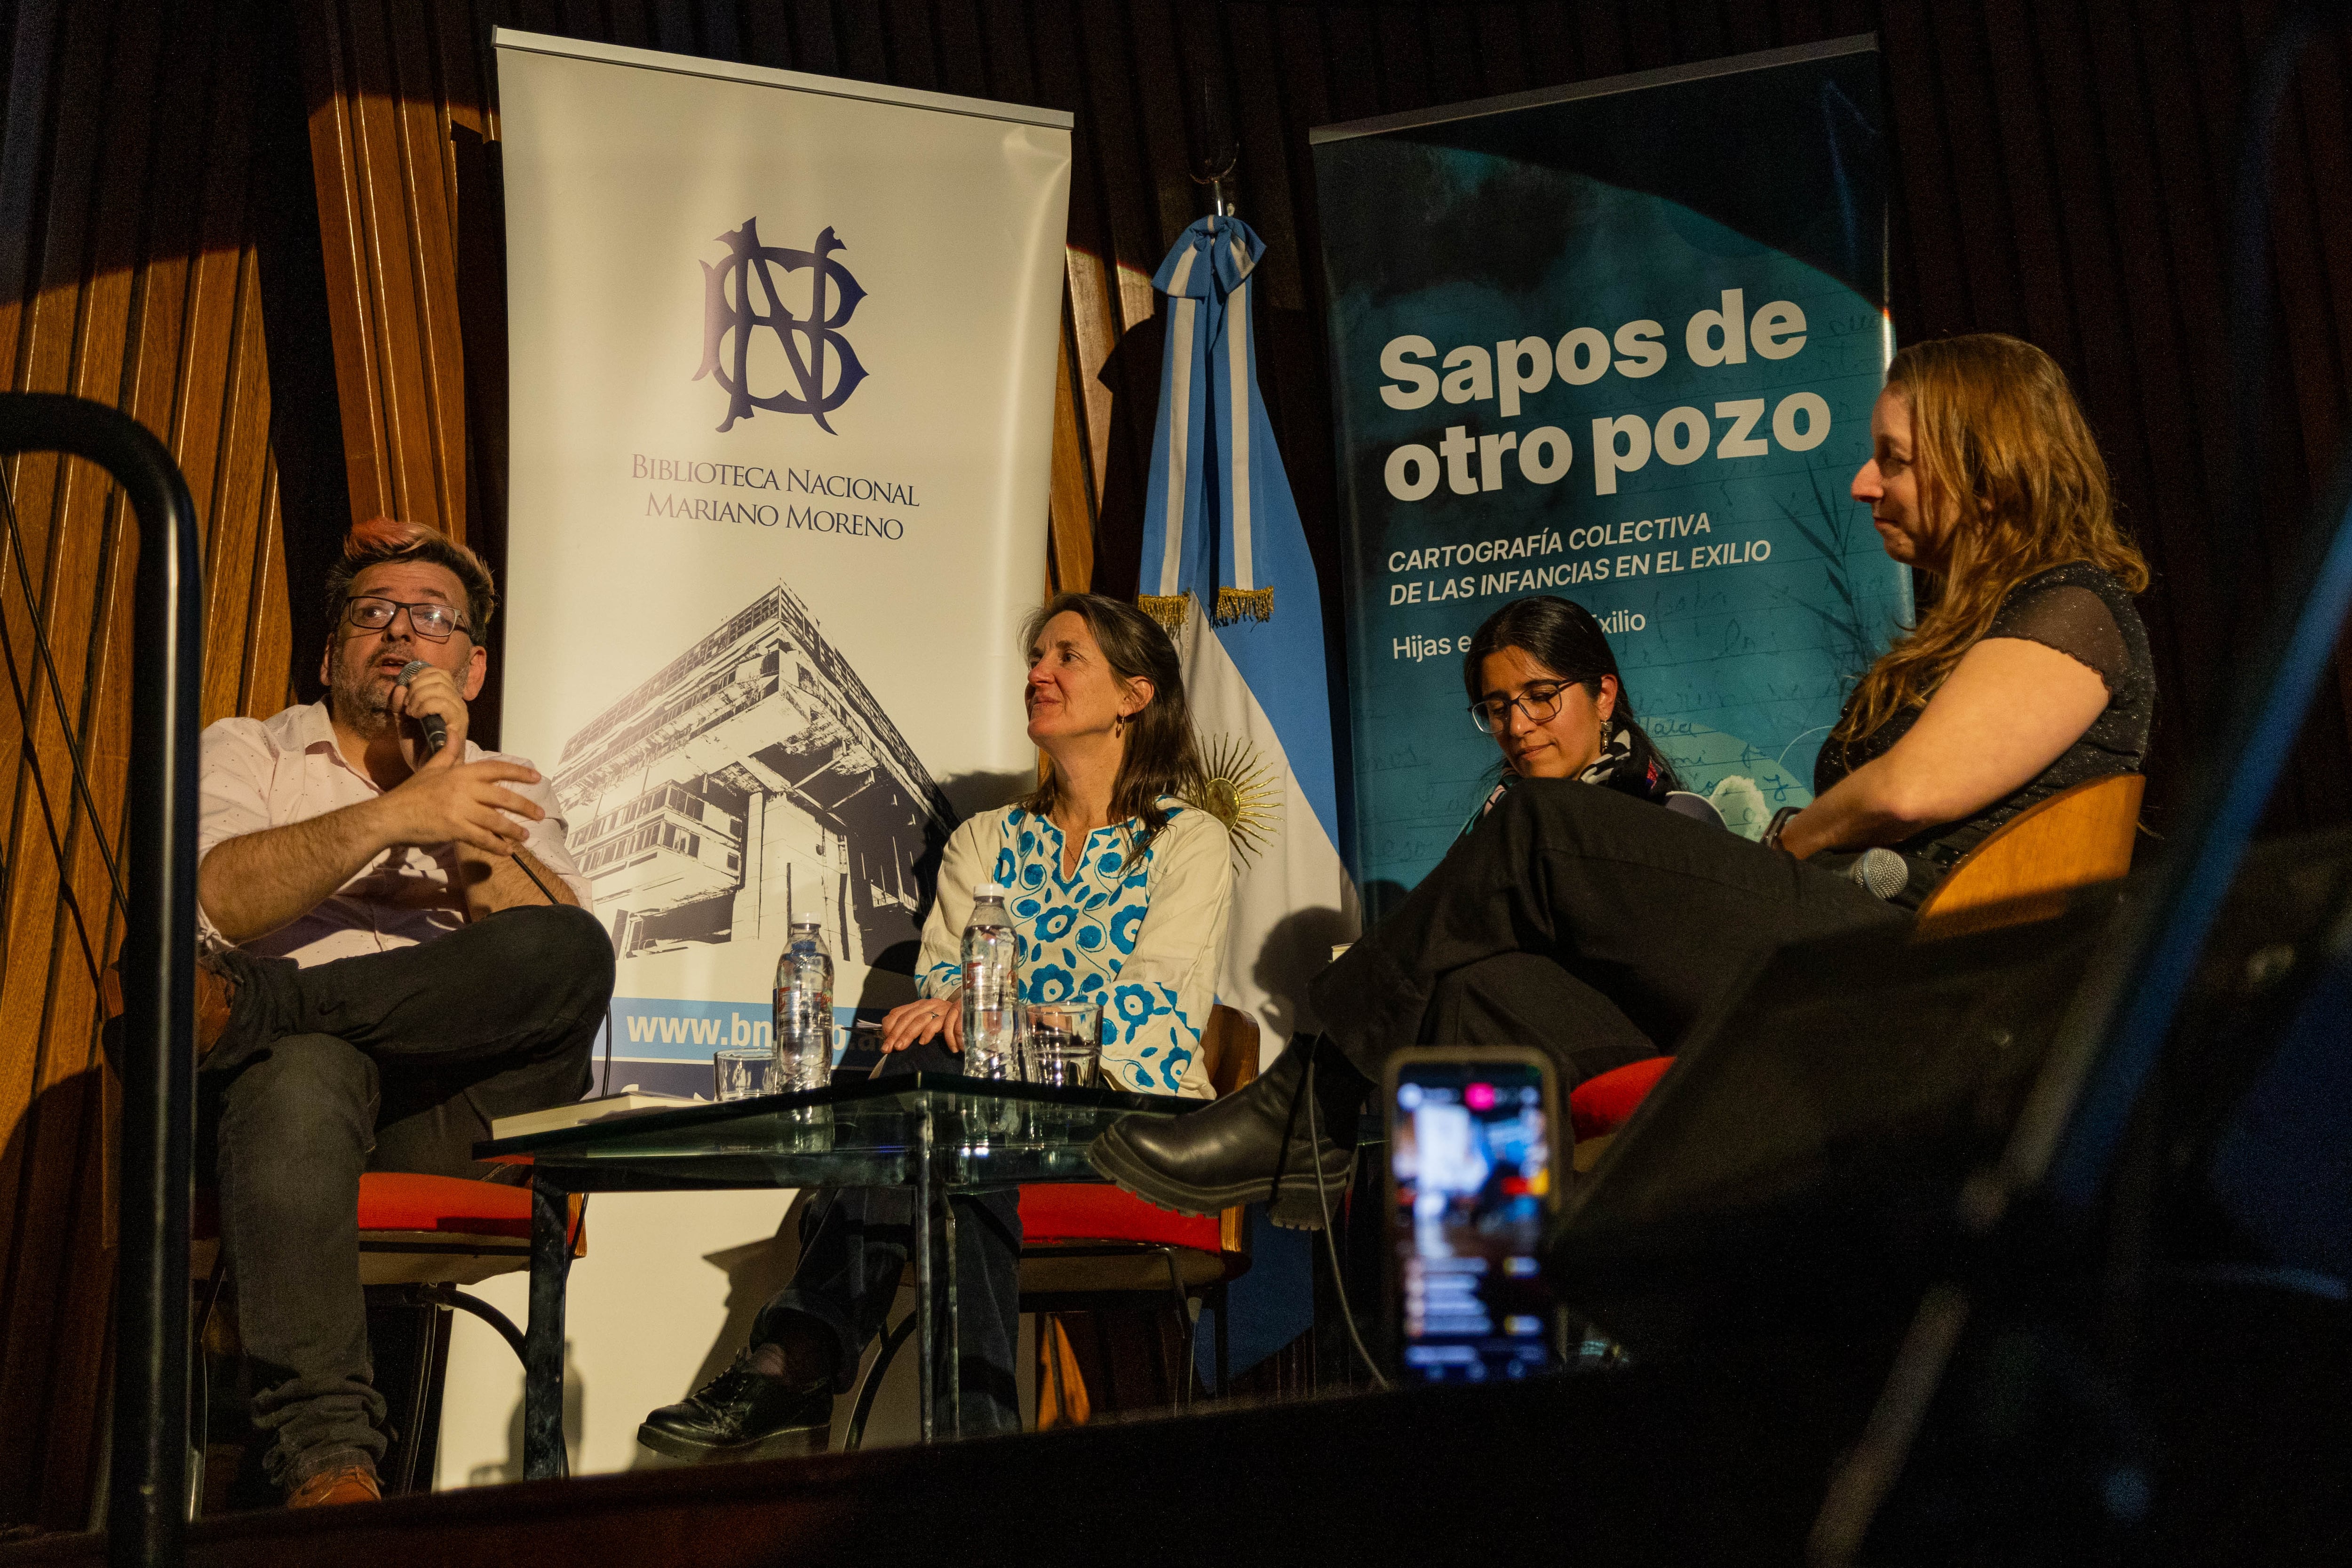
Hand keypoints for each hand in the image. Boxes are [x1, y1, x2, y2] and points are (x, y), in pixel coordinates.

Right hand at [376, 758, 544, 856]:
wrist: (390, 816)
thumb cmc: (411, 793)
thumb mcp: (430, 768)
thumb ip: (448, 753)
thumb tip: (455, 732)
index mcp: (460, 773)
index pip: (496, 768)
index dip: (518, 772)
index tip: (537, 777)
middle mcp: (463, 789)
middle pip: (502, 796)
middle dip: (524, 806)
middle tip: (540, 814)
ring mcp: (459, 809)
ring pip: (496, 820)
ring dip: (514, 830)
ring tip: (526, 836)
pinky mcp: (454, 829)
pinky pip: (482, 838)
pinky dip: (496, 846)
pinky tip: (506, 851)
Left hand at [389, 661, 468, 767]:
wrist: (425, 770)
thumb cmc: (418, 747)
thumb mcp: (403, 721)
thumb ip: (399, 704)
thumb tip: (400, 687)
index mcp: (447, 699)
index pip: (440, 673)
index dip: (421, 675)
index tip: (408, 689)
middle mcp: (457, 703)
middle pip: (439, 677)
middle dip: (417, 687)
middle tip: (407, 704)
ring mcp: (459, 714)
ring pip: (441, 688)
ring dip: (419, 696)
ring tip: (411, 711)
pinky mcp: (458, 725)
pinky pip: (443, 704)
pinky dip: (425, 705)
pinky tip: (416, 715)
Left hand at [880, 993, 961, 1053]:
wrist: (969, 1013)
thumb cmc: (945, 1022)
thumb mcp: (926, 1021)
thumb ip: (911, 1026)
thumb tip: (892, 1040)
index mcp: (918, 1005)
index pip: (898, 1012)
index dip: (889, 1027)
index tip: (885, 1041)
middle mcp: (927, 1004)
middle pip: (906, 1017)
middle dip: (895, 1034)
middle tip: (888, 1048)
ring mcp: (939, 1009)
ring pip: (919, 1020)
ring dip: (908, 1034)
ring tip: (900, 1047)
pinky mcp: (949, 1016)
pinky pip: (937, 1023)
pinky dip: (928, 1033)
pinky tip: (922, 1042)